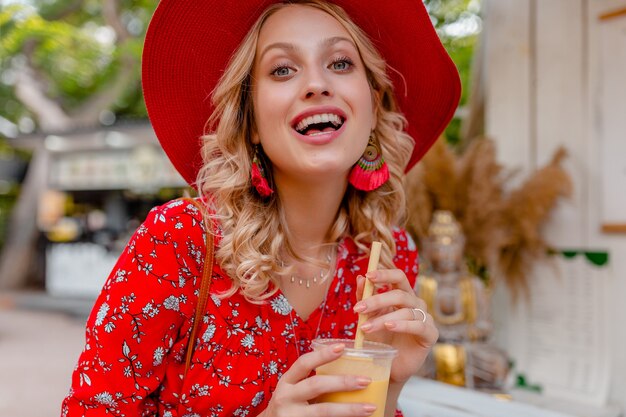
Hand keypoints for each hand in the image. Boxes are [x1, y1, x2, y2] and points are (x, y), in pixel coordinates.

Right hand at [259, 342, 377, 416]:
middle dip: (343, 382)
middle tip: (366, 380)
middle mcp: (286, 398)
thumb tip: (349, 370)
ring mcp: (292, 416)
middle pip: (317, 386)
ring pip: (324, 411)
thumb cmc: (289, 405)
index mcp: (287, 382)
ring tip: (370, 407)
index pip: (304, 363)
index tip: (343, 347)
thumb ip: (311, 381)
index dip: (323, 354)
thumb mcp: (293, 389)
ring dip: (350, 409)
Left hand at [354, 270, 437, 383]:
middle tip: (358, 309)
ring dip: (382, 319)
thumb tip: (359, 278)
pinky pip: (418, 325)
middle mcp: (416, 304)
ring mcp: (425, 318)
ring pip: (405, 311)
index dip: (385, 274)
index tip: (368, 275)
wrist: (390, 366)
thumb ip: (365, 298)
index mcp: (403, 295)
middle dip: (377, 300)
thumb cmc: (381, 338)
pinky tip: (389, 326)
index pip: (398, 277)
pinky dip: (402, 325)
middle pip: (400, 294)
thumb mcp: (369, 317)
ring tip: (365, 328)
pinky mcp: (430, 334)